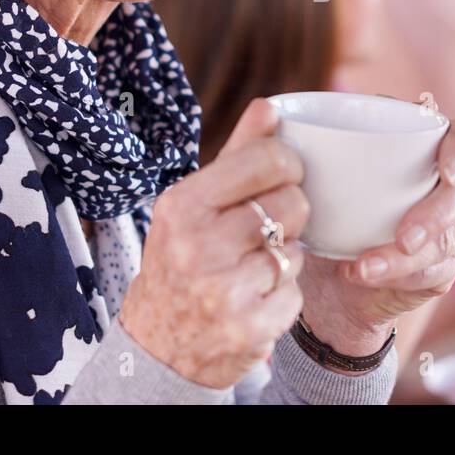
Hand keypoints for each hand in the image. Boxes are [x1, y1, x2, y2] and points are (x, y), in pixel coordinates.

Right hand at [120, 99, 307, 388]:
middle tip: (266, 226)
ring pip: (296, 249)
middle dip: (289, 212)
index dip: (289, 164)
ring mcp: (225, 292)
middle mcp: (199, 247)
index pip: (267, 161)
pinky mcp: (251, 328)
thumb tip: (270, 105)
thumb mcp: (191, 206)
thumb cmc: (178, 263)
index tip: (285, 173)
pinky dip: (282, 295)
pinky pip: (296, 293)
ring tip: (253, 264)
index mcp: (183, 206)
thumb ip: (235, 155)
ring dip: (284, 255)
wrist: (157, 348)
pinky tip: (254, 297)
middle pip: (292, 203)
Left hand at [296, 121, 454, 359]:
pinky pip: (433, 272)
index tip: (446, 172)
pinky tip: (362, 273)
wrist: (316, 273)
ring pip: (449, 239)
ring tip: (365, 265)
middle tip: (403, 236)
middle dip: (436, 215)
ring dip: (407, 255)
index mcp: (420, 148)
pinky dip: (397, 275)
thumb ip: (276, 140)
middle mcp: (443, 186)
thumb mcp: (292, 176)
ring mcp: (448, 228)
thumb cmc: (312, 208)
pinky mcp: (440, 267)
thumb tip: (264, 107)